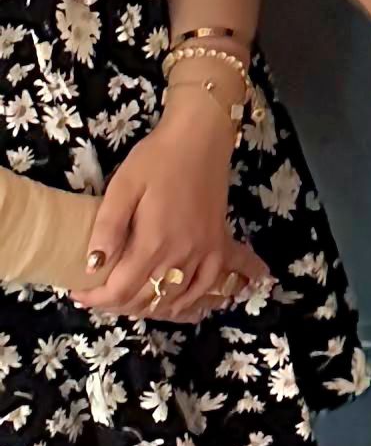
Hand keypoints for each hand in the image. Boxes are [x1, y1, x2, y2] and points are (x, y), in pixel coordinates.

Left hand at [82, 108, 267, 323]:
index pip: (120, 290)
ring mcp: (204, 252)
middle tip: (96, 295)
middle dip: (116, 305)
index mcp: (154, 242)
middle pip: (145, 299)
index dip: (95, 299)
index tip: (78, 292)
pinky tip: (168, 303)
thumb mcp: (122, 186)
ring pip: (172, 299)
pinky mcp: (217, 245)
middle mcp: (181, 255)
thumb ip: (107, 227)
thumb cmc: (157, 159)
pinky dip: (185, 303)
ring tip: (124, 299)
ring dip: (145, 306)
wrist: (200, 139)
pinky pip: (204, 287)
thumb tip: (92, 265)